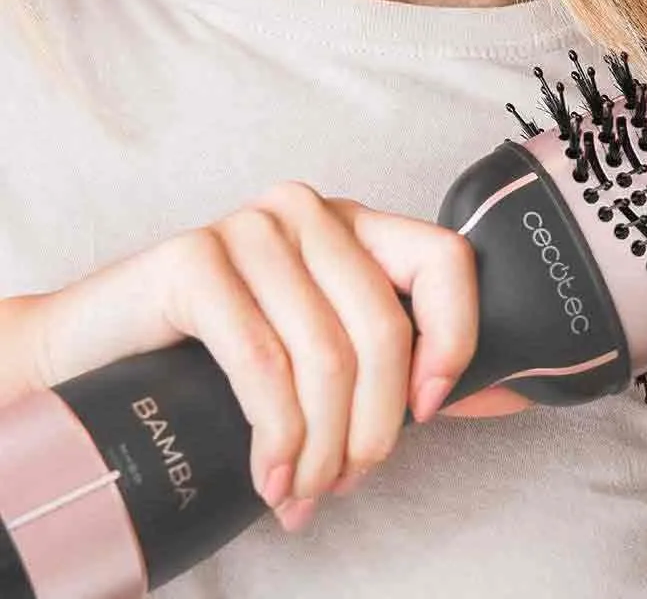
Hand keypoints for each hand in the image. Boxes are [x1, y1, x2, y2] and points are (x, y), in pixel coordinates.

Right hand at [4, 182, 530, 530]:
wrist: (93, 350)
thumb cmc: (217, 358)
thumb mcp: (319, 347)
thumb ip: (394, 360)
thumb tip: (492, 394)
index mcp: (353, 225)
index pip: (445, 259)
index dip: (454, 338)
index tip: (430, 409)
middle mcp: (307, 213)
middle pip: (384, 326)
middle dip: (374, 427)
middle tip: (347, 482)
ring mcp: (250, 227)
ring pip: (326, 355)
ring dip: (323, 448)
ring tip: (306, 494)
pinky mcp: (194, 258)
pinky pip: (262, 362)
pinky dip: (276, 436)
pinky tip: (271, 477)